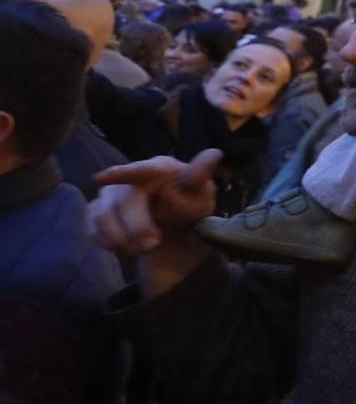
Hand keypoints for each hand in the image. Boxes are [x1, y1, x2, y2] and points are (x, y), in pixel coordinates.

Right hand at [90, 150, 222, 253]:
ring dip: (122, 238)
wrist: (174, 231)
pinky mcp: (97, 212)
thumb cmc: (189, 207)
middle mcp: (129, 178)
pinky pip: (93, 229)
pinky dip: (110, 242)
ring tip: (143, 249)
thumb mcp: (202, 196)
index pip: (141, 169)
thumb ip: (201, 179)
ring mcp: (109, 194)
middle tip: (152, 244)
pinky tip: (126, 248)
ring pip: (103, 217)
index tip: (101, 178)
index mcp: (159, 168)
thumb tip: (214, 154)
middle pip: (122, 200)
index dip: (122, 173)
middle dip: (136, 226)